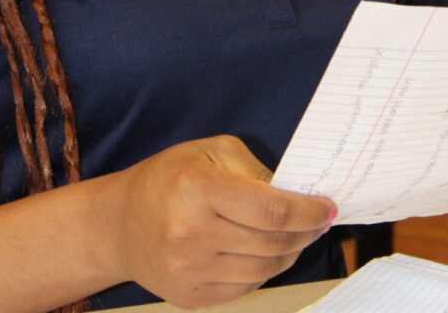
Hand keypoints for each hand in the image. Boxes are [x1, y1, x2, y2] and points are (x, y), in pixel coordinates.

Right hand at [118, 135, 334, 308]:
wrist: (120, 224)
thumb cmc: (169, 177)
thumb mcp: (210, 151)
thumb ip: (254, 169)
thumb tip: (296, 191)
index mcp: (199, 189)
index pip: (271, 209)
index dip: (308, 211)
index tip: (328, 206)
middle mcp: (192, 234)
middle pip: (273, 242)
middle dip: (306, 231)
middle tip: (320, 220)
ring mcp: (190, 271)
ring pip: (264, 269)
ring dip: (290, 251)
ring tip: (297, 234)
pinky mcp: (190, 297)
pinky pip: (246, 287)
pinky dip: (266, 270)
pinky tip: (268, 251)